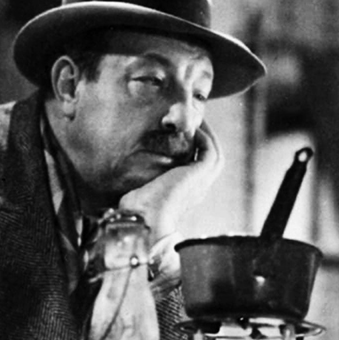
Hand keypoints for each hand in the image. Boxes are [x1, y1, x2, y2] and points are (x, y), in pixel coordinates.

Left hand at [118, 122, 223, 242]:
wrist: (147, 219)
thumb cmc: (139, 212)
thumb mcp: (138, 194)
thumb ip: (137, 186)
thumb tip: (122, 181)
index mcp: (185, 195)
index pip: (197, 171)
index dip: (194, 153)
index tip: (184, 136)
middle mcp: (197, 189)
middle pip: (211, 161)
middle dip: (205, 141)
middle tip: (195, 123)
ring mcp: (201, 182)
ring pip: (215, 155)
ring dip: (208, 136)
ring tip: (197, 120)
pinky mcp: (200, 174)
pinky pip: (210, 151)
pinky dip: (204, 138)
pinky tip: (193, 129)